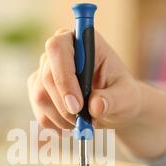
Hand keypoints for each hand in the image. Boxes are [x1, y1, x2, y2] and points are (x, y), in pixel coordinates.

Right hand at [27, 29, 165, 157]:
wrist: (114, 107)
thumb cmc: (122, 95)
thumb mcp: (127, 97)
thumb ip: (114, 100)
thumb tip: (96, 106)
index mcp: (80, 40)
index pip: (58, 49)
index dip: (64, 77)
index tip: (76, 105)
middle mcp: (57, 52)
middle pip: (46, 77)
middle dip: (64, 105)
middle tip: (83, 121)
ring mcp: (44, 72)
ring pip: (40, 97)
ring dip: (63, 117)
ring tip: (84, 121)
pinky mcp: (38, 92)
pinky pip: (40, 114)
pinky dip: (58, 125)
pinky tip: (74, 123)